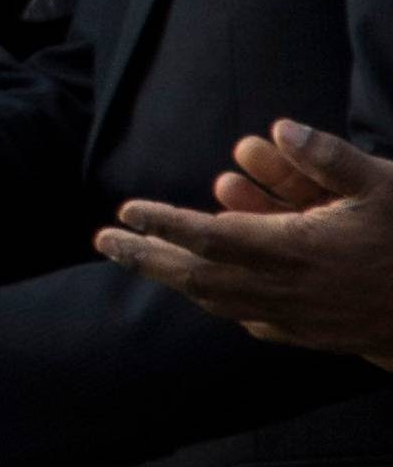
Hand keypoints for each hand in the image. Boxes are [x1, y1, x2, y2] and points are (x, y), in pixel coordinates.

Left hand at [99, 122, 392, 363]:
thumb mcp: (385, 185)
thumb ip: (330, 158)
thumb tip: (282, 128)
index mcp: (295, 251)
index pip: (208, 236)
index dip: (161, 223)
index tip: (123, 212)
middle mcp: (288, 290)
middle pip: (197, 277)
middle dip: (146, 258)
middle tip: (102, 242)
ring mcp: (302, 320)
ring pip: (222, 304)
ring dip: (177, 282)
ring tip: (143, 262)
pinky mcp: (318, 338)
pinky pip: (255, 322)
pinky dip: (223, 305)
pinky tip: (213, 297)